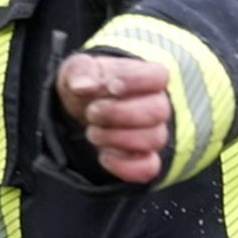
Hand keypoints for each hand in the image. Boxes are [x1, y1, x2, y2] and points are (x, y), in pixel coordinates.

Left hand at [57, 52, 171, 183]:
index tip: (111, 87)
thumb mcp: (78, 69)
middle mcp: (157, 106)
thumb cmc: (89, 86)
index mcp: (146, 77)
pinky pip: (148, 168)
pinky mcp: (146, 160)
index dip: (137, 81)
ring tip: (93, 132)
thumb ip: (80, 71)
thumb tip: (83, 86)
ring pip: (154, 139)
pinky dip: (124, 166)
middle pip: (158, 111)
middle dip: (119, 113)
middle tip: (92, 112)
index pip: (159, 76)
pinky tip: (104, 156)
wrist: (83, 111)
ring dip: (117, 137)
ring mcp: (153, 134)